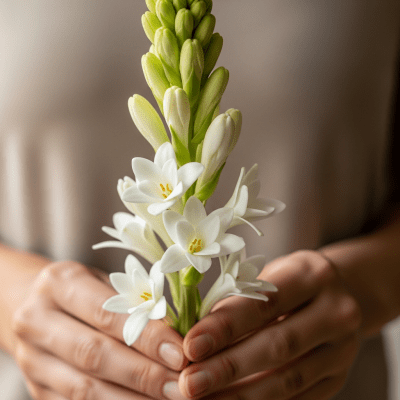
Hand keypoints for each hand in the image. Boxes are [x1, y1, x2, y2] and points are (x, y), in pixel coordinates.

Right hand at [12, 261, 188, 399]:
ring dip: (131, 399)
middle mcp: (36, 321)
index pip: (107, 314)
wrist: (36, 306)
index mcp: (58, 283)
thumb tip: (177, 338)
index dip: (146, 337)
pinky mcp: (36, 388)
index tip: (180, 353)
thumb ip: (136, 305)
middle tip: (180, 385)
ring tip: (168, 399)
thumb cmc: (86, 290)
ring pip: (83, 390)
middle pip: (93, 354)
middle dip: (143, 374)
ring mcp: (31, 359)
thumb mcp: (107, 283)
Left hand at [179, 250, 361, 399]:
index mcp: (311, 275)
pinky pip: (299, 398)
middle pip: (278, 345)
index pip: (263, 304)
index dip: (225, 328)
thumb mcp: (266, 277)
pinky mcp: (338, 377)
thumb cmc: (288, 283)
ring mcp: (343, 349)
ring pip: (288, 380)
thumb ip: (236, 304)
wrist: (338, 295)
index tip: (190, 346)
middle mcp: (336, 311)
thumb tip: (195, 341)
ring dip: (241, 395)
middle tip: (190, 383)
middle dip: (228, 367)